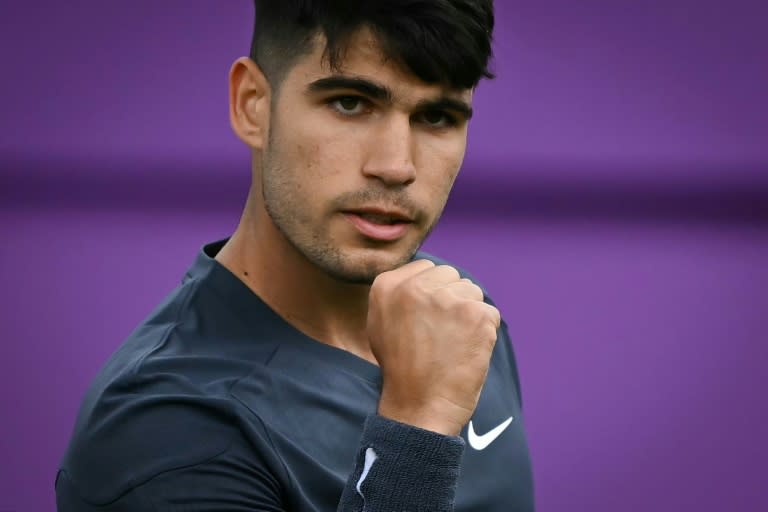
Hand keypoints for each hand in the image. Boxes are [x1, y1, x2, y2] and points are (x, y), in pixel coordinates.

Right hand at [368, 259, 500, 435]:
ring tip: (452, 344)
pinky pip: (489, 312)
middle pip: (451, 276)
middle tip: (441, 335)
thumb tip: (427, 276)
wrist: (419, 408)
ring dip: (469, 314)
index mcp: (387, 285)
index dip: (431, 294)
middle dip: (451, 299)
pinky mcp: (476, 314)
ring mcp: (447, 299)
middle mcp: (415, 287)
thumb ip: (399, 294)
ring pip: (472, 291)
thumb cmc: (401, 370)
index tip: (426, 321)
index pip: (426, 268)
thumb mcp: (380, 324)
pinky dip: (484, 332)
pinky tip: (466, 352)